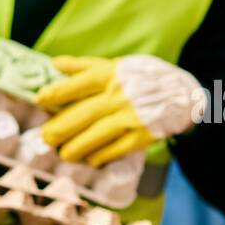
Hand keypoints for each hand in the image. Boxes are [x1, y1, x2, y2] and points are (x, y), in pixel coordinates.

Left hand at [34, 55, 205, 166]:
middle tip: (46, 137)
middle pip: (83, 113)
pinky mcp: (143, 134)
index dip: (56, 92)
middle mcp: (120, 95)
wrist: (185, 94)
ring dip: (77, 147)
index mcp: (112, 75)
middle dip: (60, 128)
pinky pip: (116, 148)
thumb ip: (85, 67)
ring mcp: (132, 116)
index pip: (78, 83)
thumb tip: (55, 64)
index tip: (40, 100)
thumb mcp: (118, 65)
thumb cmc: (143, 79)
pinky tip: (90, 160)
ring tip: (65, 154)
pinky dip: (101, 155)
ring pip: (97, 135)